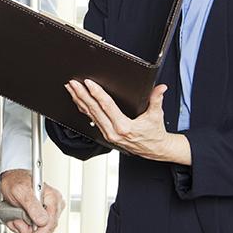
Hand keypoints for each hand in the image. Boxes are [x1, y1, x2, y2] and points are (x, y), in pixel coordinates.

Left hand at [0, 169, 63, 232]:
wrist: (10, 179)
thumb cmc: (16, 180)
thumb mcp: (21, 190)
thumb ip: (32, 205)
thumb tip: (43, 221)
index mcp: (53, 197)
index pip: (51, 222)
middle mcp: (53, 205)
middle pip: (45, 229)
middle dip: (29, 229)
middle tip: (17, 220)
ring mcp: (47, 211)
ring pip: (38, 231)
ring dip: (23, 227)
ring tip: (15, 216)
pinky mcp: (40, 217)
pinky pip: (33, 229)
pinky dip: (22, 226)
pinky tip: (17, 217)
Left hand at [65, 79, 190, 163]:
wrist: (154, 149)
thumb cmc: (154, 133)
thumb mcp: (156, 115)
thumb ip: (156, 99)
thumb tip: (160, 88)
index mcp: (124, 127)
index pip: (106, 106)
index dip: (96, 93)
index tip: (88, 83)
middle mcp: (113, 131)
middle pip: (93, 110)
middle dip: (81, 95)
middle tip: (73, 83)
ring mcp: (107, 134)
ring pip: (89, 115)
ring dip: (79, 101)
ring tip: (71, 89)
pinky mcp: (106, 134)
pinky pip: (91, 120)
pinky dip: (83, 109)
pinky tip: (78, 101)